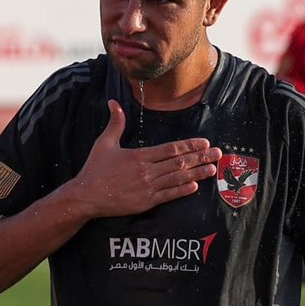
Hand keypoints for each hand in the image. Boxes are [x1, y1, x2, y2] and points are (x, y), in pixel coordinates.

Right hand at [69, 100, 221, 218]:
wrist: (86, 196)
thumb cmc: (95, 169)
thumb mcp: (104, 143)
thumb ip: (115, 123)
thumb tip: (113, 103)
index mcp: (140, 156)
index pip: (171, 148)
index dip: (190, 145)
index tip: (204, 143)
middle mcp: (147, 171)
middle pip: (179, 162)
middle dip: (201, 157)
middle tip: (218, 153)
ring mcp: (147, 188)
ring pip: (178, 178)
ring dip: (197, 173)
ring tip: (212, 169)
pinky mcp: (145, 202)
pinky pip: (168, 195)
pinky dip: (182, 190)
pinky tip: (195, 186)